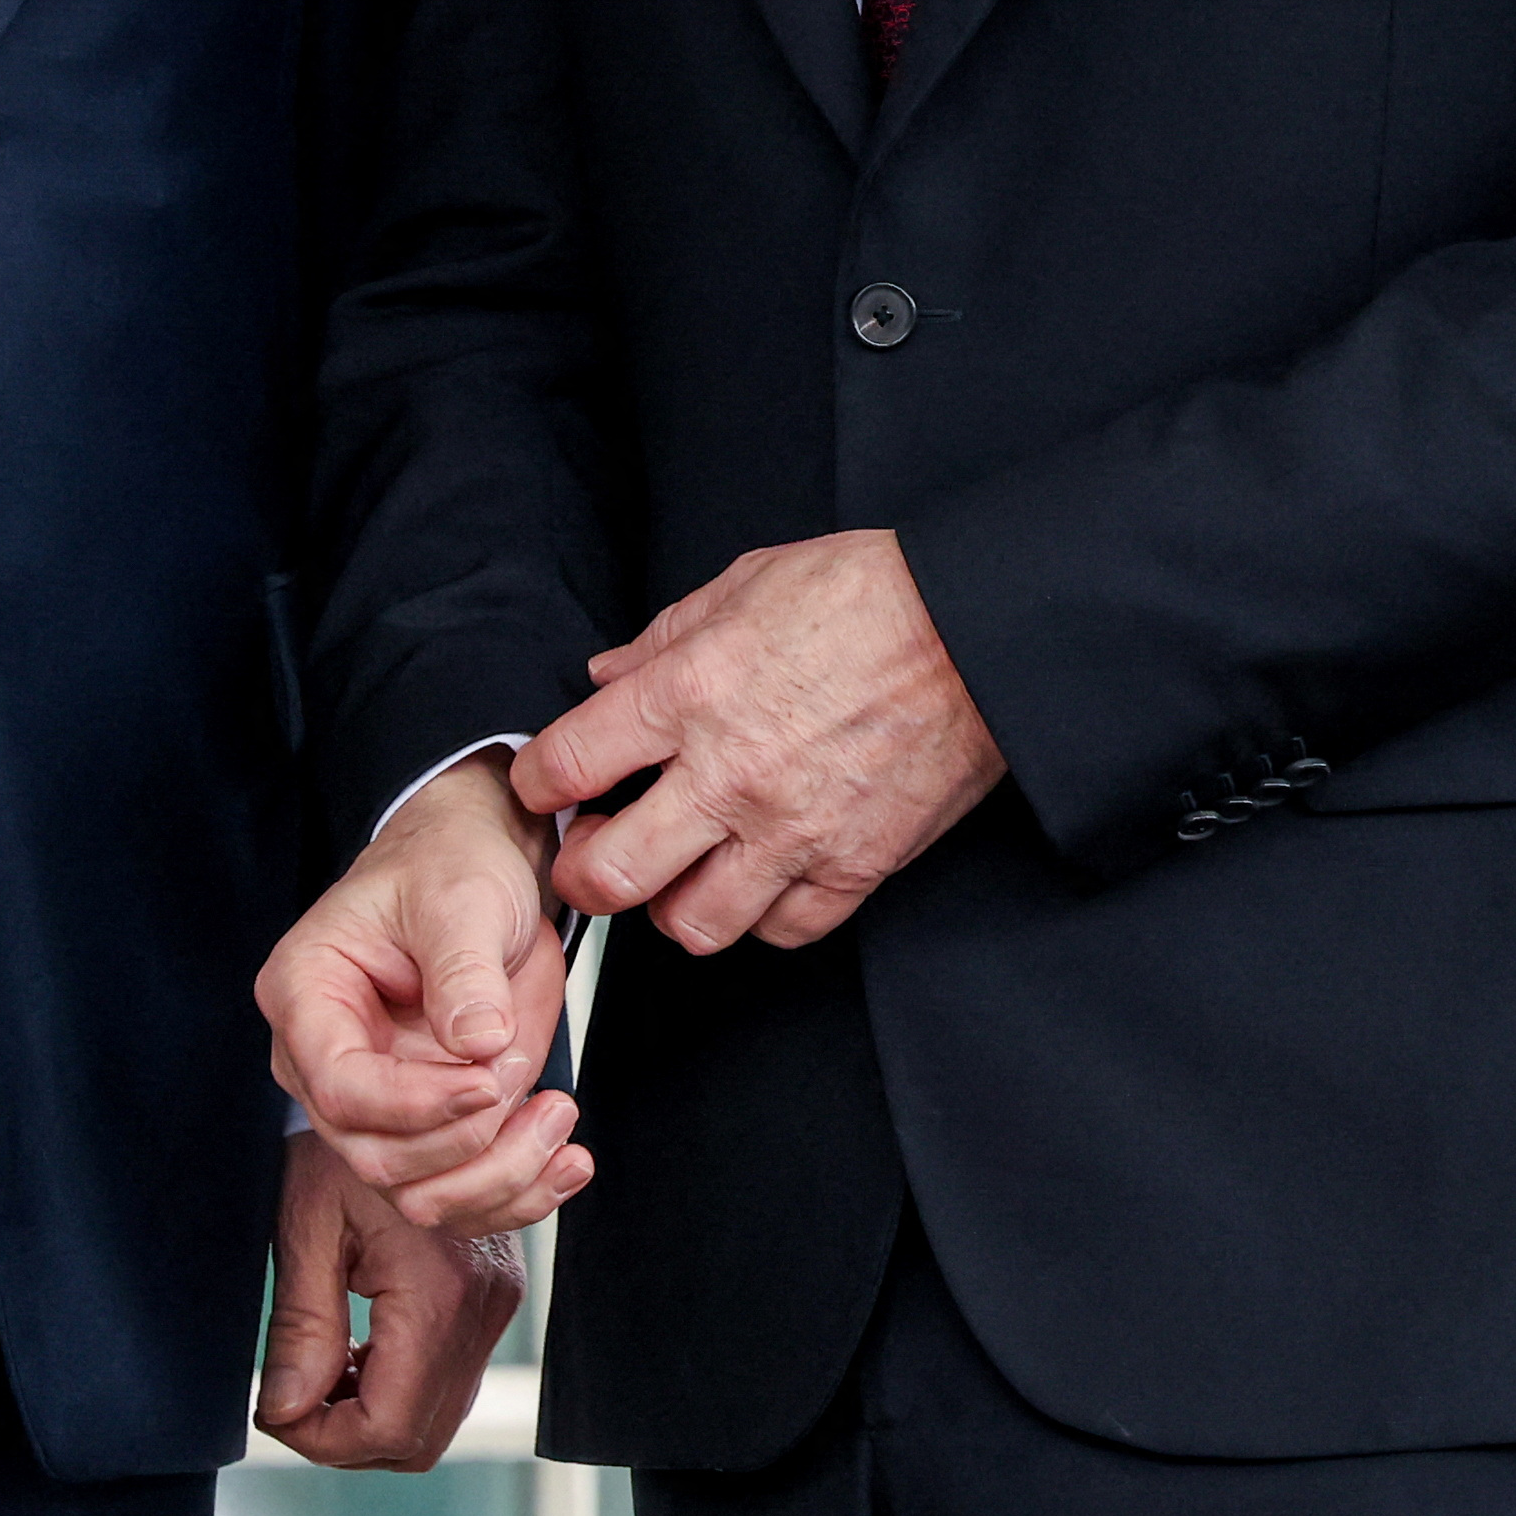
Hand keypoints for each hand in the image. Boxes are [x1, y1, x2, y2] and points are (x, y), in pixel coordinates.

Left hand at [253, 1129, 526, 1468]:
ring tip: (320, 1362)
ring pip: (437, 1417)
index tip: (274, 1406)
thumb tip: (285, 1409)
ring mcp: (497, 1304)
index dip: (318, 1439)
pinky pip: (449, 1378)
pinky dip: (398, 1384)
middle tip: (289, 1394)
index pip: (386, 1426)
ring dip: (371, 1412)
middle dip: (344, 1436)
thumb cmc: (346, 1138)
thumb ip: (302, 1325)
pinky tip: (355, 1343)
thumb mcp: (308, 1223)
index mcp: (439, 1293)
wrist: (413, 1072)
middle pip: (417, 1438)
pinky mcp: (494, 1295)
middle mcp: (484, 1308)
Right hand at [256, 756, 590, 1235]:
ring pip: (421, 1195)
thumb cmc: (449, 864)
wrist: (478, 867)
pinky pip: (462, 1195)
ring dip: (501, 1175)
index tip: (486, 1082)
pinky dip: (520, 1192)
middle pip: (378, 1158)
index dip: (416, 1104)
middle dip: (466, 1139)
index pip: (341, 1088)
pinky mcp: (425, 1127)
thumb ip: (464, 968)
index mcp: (307, 996)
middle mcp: (326, 1063)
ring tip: (558, 1114)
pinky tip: (567, 1159)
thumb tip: (477, 1044)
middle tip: (521, 1068)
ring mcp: (375, 1104)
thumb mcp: (461, 896)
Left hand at [517, 530, 1002, 956]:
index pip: (566, 765)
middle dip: (585, 870)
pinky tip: (760, 876)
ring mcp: (793, 831)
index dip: (536, 781)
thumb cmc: (868, 593)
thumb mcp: (745, 584)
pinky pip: (782, 931)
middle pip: (611, 875)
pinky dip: (762, 914)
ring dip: (673, 903)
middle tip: (596, 849)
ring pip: (691, 925)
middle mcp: (730, 774)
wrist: (979, 630)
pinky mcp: (855, 867)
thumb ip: (663, 638)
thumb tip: (604, 677)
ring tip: (682, 870)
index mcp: (690, 692)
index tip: (544, 782)